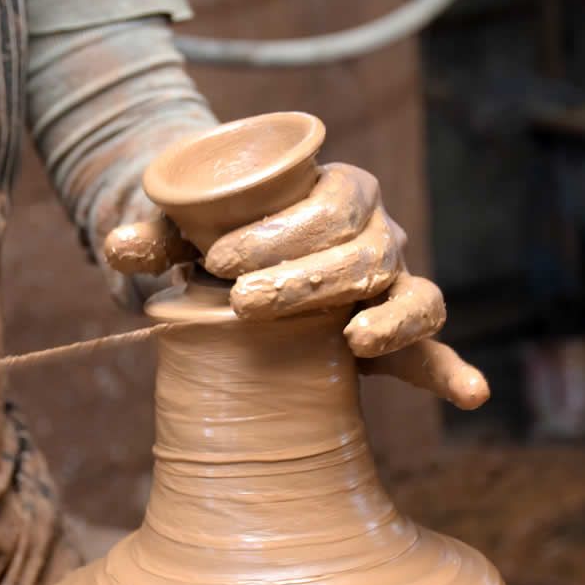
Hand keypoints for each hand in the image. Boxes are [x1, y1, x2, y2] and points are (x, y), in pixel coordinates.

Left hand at [104, 162, 488, 409]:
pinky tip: (469, 393)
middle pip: (366, 251)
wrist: (251, 268)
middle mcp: (379, 235)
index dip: (280, 230)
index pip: (329, 203)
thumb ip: (157, 236)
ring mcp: (394, 286)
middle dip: (308, 277)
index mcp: (340, 191)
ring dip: (388, 319)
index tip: (218, 259)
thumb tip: (116, 250)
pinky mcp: (397, 338)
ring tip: (353, 341)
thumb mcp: (189, 233)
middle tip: (244, 303)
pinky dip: (452, 371)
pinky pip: (432, 352)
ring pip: (412, 295)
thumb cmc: (224, 239)